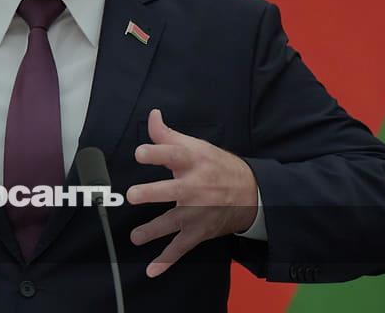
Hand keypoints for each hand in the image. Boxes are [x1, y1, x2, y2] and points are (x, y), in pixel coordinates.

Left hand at [126, 109, 257, 277]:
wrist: (251, 193)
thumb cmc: (217, 166)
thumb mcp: (196, 146)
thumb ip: (168, 134)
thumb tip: (152, 115)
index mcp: (194, 162)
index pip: (174, 154)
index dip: (157, 153)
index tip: (140, 152)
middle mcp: (195, 186)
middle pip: (172, 189)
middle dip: (153, 193)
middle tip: (133, 195)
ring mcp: (197, 211)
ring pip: (173, 222)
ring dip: (153, 230)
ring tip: (136, 236)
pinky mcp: (199, 231)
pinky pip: (181, 248)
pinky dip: (167, 261)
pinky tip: (152, 270)